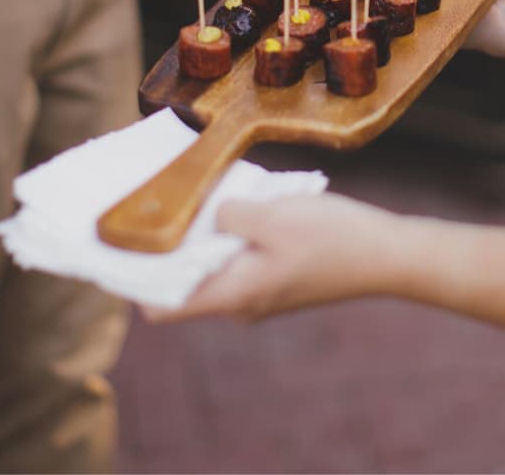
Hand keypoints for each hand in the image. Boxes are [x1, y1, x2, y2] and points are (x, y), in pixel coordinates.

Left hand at [142, 193, 399, 323]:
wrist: (387, 256)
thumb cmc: (332, 238)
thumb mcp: (273, 216)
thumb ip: (228, 214)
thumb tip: (207, 213)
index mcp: (233, 295)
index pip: (160, 308)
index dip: (132, 281)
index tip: (117, 244)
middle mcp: (241, 302)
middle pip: (183, 285)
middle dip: (165, 249)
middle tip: (151, 206)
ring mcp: (261, 292)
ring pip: (212, 268)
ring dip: (200, 237)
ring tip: (192, 195)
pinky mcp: (279, 278)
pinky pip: (239, 259)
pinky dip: (228, 234)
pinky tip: (235, 200)